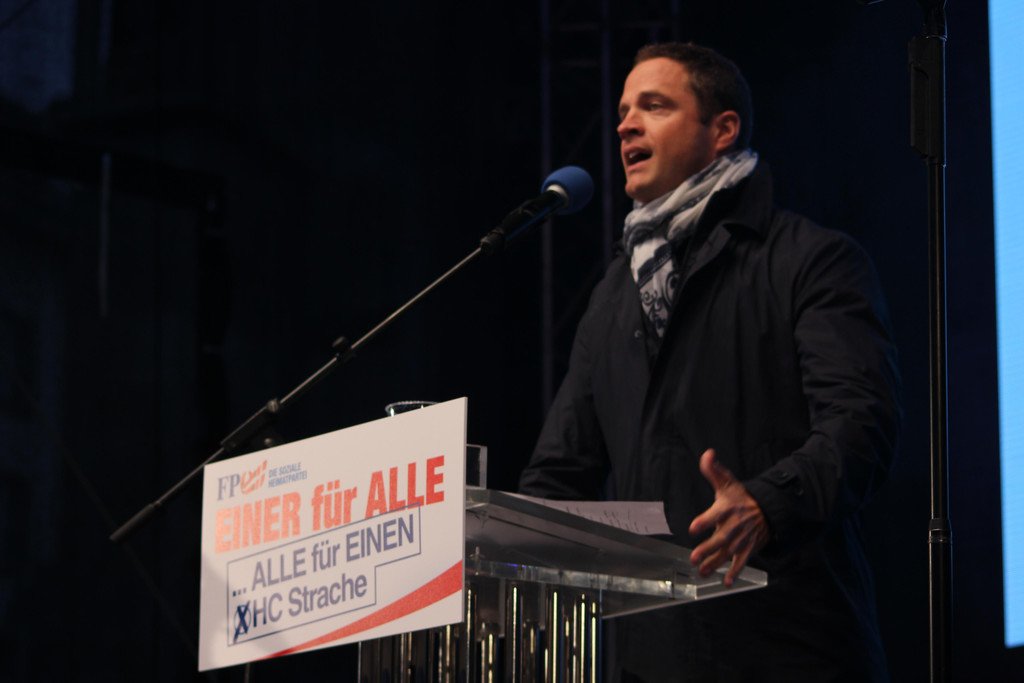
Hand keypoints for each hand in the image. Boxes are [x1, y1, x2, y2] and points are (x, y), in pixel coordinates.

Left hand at [688, 449, 769, 586]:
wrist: (767, 510)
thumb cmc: (741, 497)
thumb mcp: (728, 482)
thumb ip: (714, 470)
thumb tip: (707, 454)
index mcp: (727, 508)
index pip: (714, 514)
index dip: (704, 521)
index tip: (693, 527)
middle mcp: (734, 525)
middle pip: (719, 539)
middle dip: (707, 549)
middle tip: (693, 557)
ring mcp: (741, 539)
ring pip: (727, 553)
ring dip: (715, 563)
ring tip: (702, 571)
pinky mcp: (747, 549)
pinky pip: (741, 562)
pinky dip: (735, 572)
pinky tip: (727, 582)